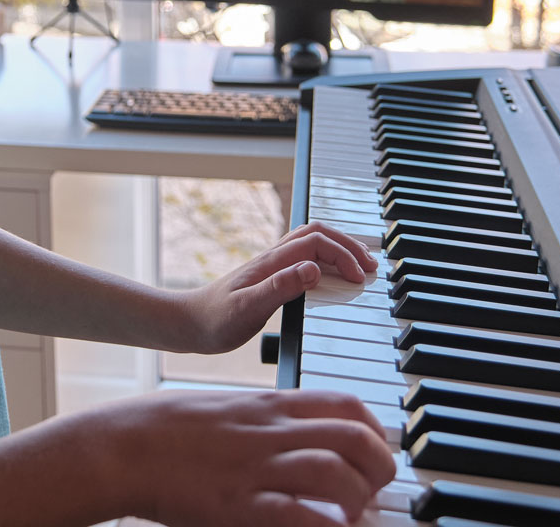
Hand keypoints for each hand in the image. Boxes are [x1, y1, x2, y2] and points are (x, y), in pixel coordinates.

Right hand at [98, 389, 395, 526]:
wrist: (123, 446)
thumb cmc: (167, 429)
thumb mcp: (227, 408)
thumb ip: (266, 419)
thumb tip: (297, 436)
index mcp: (269, 406)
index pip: (346, 406)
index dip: (376, 431)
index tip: (376, 452)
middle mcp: (271, 433)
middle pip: (354, 437)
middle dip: (380, 466)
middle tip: (375, 489)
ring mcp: (255, 468)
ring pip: (334, 471)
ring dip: (357, 498)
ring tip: (352, 515)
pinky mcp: (236, 505)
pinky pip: (296, 514)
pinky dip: (324, 524)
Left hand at [177, 222, 377, 355]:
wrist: (187, 324)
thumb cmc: (214, 320)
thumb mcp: (247, 309)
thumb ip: (280, 288)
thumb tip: (313, 269)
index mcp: (272, 262)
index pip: (317, 243)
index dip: (343, 255)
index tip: (360, 280)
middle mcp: (273, 259)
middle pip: (318, 234)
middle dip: (349, 245)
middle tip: (372, 267)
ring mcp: (272, 266)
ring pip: (312, 243)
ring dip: (339, 249)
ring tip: (362, 267)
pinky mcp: (270, 278)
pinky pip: (305, 259)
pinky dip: (326, 261)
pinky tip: (332, 278)